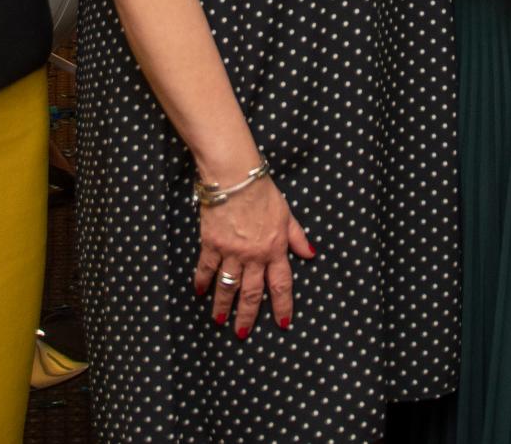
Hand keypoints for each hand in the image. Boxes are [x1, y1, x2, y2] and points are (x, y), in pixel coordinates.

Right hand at [192, 176, 313, 338]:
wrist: (235, 177)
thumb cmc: (263, 192)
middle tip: (242, 334)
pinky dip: (203, 282)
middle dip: (247, 316)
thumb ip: (297, 237)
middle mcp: (254, 256)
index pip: (281, 285)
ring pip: (228, 286)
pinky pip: (206, 268)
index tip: (282, 323)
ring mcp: (231, 252)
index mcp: (275, 249)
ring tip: (219, 321)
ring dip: (223, 306)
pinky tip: (200, 292)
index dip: (282, 306)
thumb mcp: (286, 214)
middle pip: (251, 293)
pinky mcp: (212, 244)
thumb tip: (310, 254)